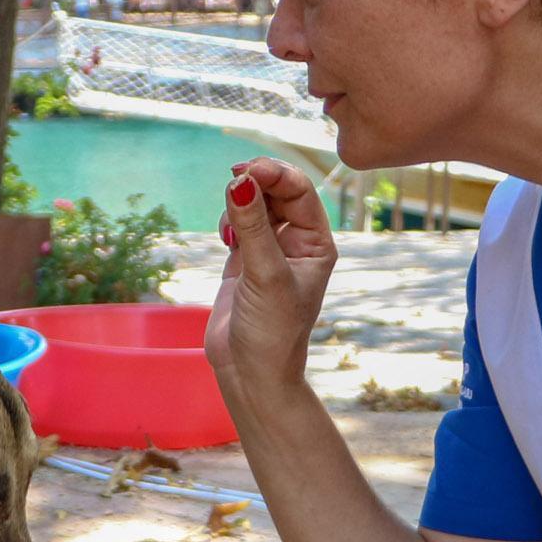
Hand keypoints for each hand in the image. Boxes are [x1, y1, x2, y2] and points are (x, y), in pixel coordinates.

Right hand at [205, 158, 337, 402]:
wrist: (250, 372)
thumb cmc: (271, 330)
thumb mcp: (265, 275)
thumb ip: (252, 227)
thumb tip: (239, 181)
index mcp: (316, 243)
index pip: (299, 192)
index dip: (275, 174)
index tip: (247, 169)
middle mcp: (296, 243)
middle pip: (277, 192)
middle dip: (255, 183)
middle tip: (232, 177)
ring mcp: (269, 250)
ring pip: (255, 205)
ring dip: (239, 203)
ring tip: (230, 229)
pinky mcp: (244, 261)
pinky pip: (238, 224)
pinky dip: (229, 221)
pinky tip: (225, 239)